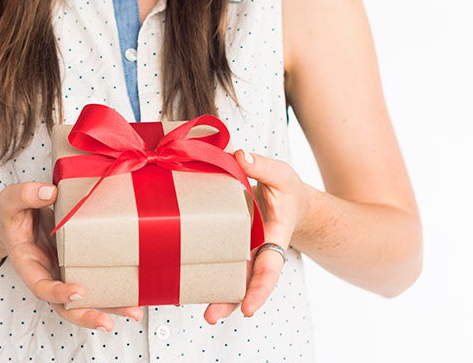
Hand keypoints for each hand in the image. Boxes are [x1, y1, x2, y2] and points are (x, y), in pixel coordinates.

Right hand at [0, 182, 142, 331]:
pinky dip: (114, 290)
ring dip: (108, 308)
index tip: (78, 292)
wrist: (17, 218)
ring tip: (134, 312)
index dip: (58, 293)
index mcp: (28, 264)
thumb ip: (26, 195)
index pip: (41, 286)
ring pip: (84, 301)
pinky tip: (135, 292)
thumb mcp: (11, 199)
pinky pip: (95, 282)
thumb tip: (50, 192)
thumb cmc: (13, 212)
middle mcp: (47, 275)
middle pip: (65, 306)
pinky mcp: (79, 266)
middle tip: (108, 323)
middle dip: (87, 316)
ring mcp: (64, 274)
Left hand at [203, 150, 311, 323]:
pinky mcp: (227, 245)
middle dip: (229, 301)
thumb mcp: (281, 174)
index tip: (248, 309)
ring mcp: (243, 251)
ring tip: (197, 309)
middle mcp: (258, 250)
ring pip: (229, 277)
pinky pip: (216, 260)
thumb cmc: (287, 190)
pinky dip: (203, 271)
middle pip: (245, 282)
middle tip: (211, 316)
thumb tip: (241, 156)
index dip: (260, 289)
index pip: (270, 268)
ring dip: (214, 293)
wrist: (289, 200)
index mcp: (275, 237)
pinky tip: (182, 281)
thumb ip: (262, 167)